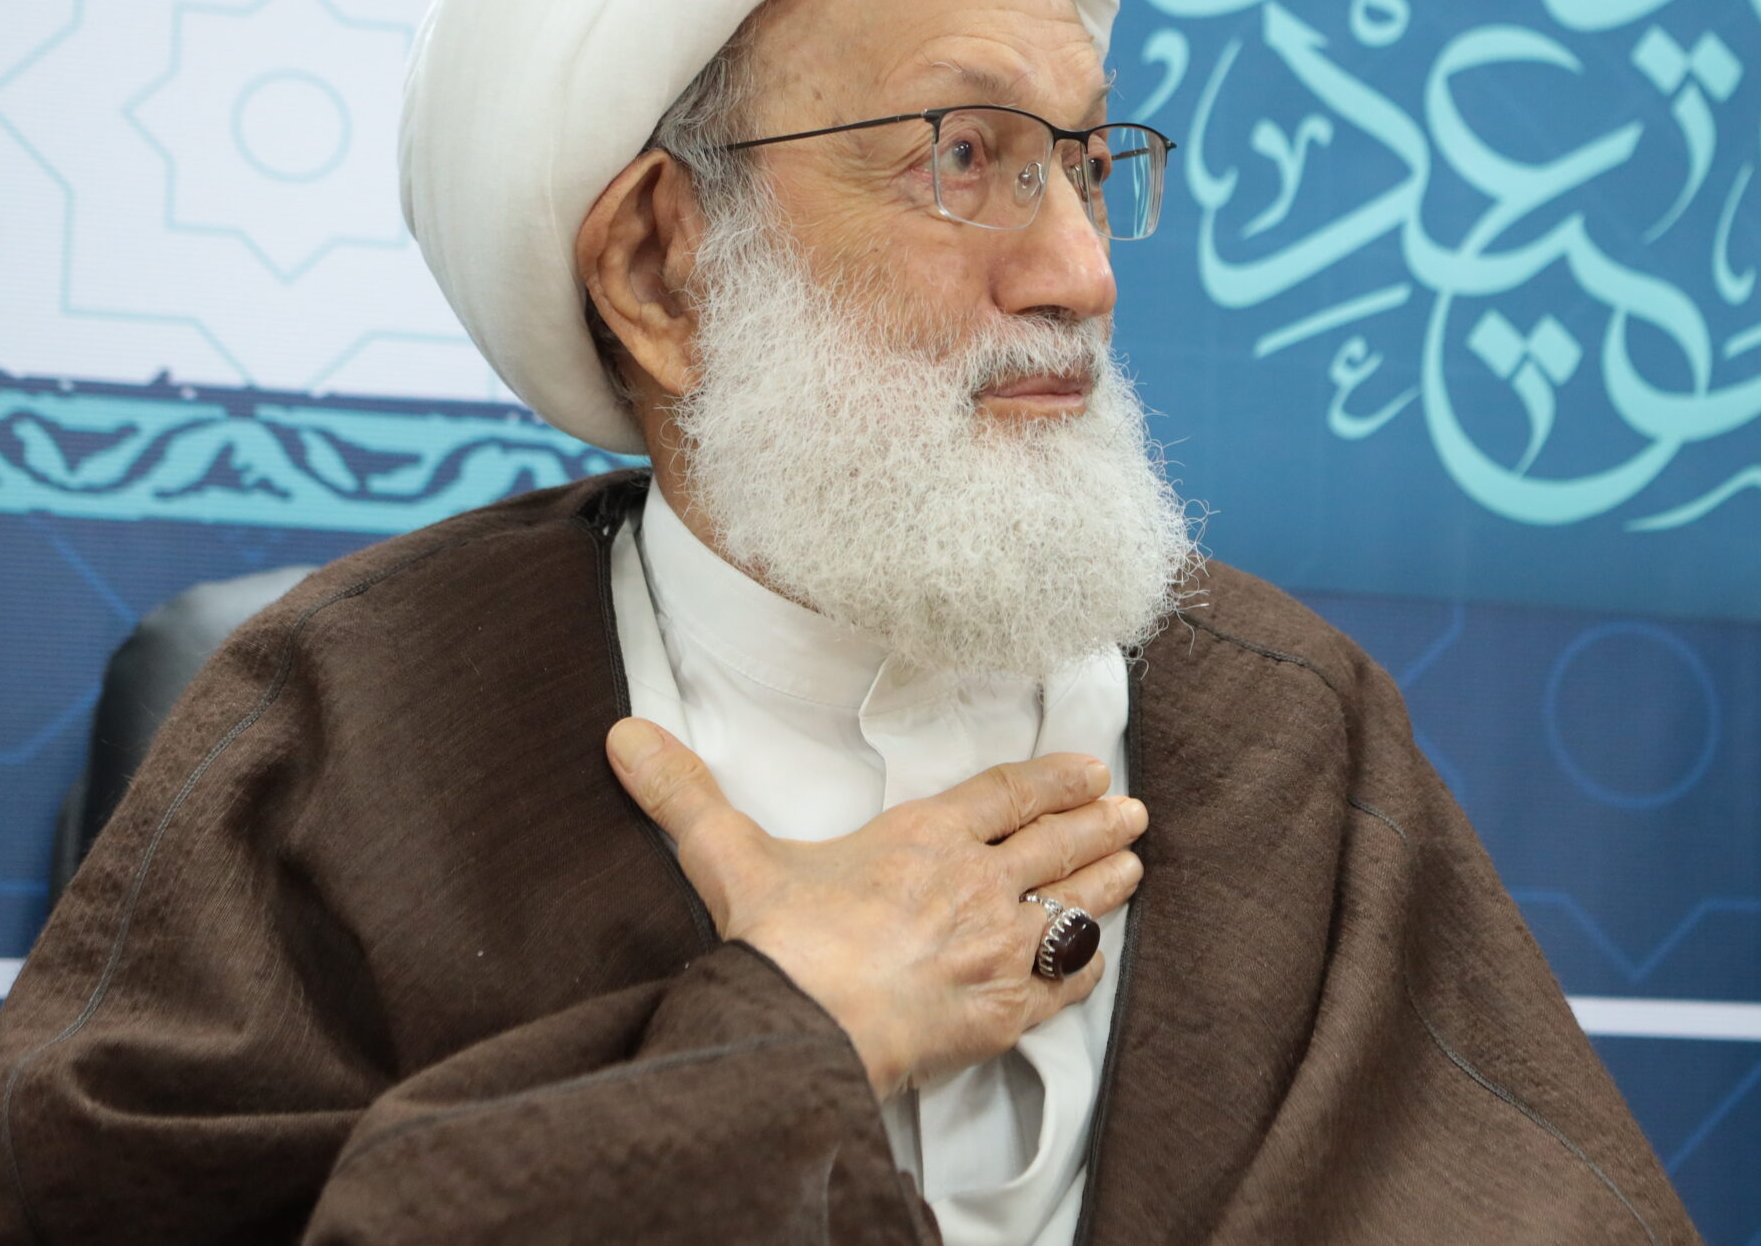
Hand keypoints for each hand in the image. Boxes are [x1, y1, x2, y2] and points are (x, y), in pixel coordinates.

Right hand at [605, 718, 1145, 1097]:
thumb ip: (685, 793)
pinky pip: (1066, 980)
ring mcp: (998, 948)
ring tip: (1135, 862)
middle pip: (1055, 844)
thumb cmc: (778, 944)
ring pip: (1075, 904)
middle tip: (1131, 810)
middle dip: (1099, 824)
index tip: (1086, 768)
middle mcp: (976, 885)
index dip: (1050, 779)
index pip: (1005, 796)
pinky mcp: (1005, 1010)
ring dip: (1108, 881)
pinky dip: (1087, 963)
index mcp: (925, 839)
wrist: (804, 1026)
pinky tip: (1098, 955)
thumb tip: (626, 735)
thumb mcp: (728, 855)